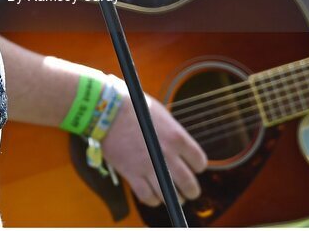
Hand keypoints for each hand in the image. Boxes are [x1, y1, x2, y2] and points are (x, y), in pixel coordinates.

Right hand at [100, 91, 206, 206]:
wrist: (108, 110)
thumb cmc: (135, 108)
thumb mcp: (162, 116)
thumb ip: (174, 135)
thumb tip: (180, 150)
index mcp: (177, 138)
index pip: (199, 162)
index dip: (198, 167)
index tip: (193, 168)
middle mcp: (166, 154)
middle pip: (188, 183)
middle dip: (192, 191)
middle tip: (190, 193)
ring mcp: (149, 166)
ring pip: (170, 195)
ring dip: (175, 200)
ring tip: (174, 199)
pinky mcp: (132, 174)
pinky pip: (147, 197)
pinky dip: (153, 200)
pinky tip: (154, 197)